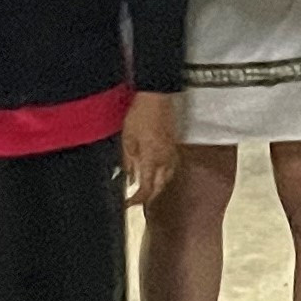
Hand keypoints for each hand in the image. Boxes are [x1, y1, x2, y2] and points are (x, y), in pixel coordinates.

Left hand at [122, 91, 181, 206]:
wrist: (156, 96)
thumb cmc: (140, 114)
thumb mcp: (127, 139)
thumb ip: (128, 161)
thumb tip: (129, 178)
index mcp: (152, 159)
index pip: (146, 189)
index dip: (136, 200)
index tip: (127, 204)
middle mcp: (165, 160)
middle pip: (158, 188)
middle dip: (147, 198)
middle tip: (134, 200)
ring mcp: (171, 153)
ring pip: (166, 180)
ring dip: (156, 188)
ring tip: (145, 190)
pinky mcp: (174, 146)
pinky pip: (170, 169)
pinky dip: (163, 176)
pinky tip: (156, 174)